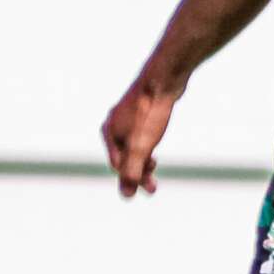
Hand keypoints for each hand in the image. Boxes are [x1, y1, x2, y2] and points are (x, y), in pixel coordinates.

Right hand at [102, 82, 175, 197]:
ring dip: (143, 160)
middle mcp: (114, 123)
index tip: (149, 188)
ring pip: (133, 144)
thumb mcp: (141, 147)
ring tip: (154, 167)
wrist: (164, 77)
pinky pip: (140, 133)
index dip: (132, 178)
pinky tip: (154, 148)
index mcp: (109, 131)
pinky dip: (146, 145)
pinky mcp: (141, 109)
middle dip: (138, 172)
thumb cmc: (150, 112)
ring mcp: (127, 115)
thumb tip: (126, 196)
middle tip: (153, 189)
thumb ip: (132, 171)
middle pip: (124, 155)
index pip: (117, 164)